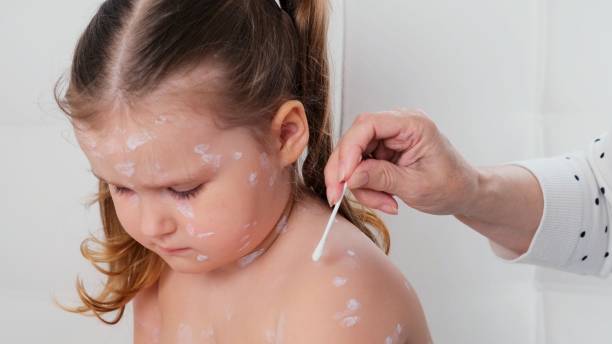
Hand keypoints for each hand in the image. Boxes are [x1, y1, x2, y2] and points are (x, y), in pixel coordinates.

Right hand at [325, 109, 479, 215]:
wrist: (464, 193)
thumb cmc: (451, 186)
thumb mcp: (417, 186)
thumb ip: (382, 178)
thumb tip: (349, 177)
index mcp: (412, 124)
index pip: (368, 124)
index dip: (350, 149)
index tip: (343, 177)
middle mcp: (398, 126)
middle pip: (354, 140)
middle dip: (344, 171)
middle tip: (337, 196)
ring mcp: (389, 139)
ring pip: (354, 157)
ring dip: (359, 185)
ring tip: (384, 203)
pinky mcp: (383, 152)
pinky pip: (361, 168)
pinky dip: (366, 187)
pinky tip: (385, 199)